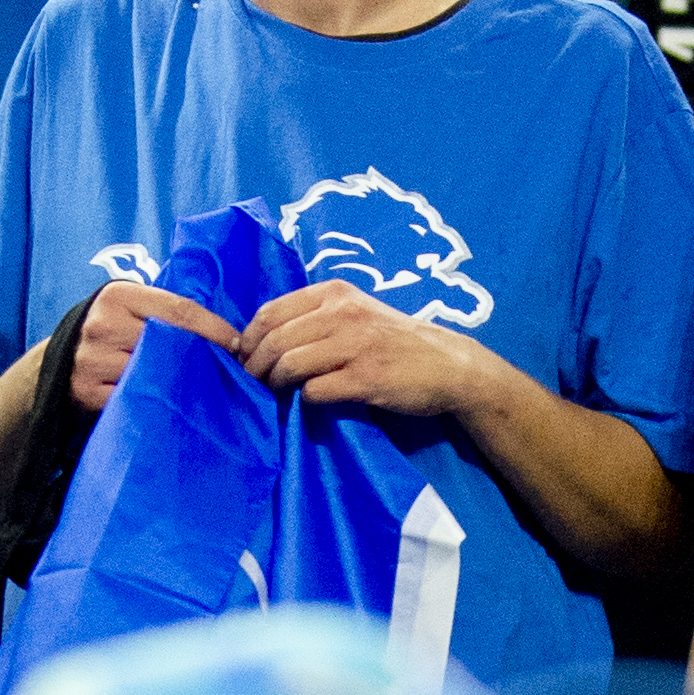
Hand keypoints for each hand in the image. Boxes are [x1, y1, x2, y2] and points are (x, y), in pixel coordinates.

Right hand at [70, 276, 245, 410]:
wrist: (57, 364)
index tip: (236, 343)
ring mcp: (94, 360)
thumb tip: (222, 328)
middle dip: (202, 356)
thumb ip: (163, 311)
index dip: (213, 328)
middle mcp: (104, 325)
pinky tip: (171, 403)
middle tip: (228, 369)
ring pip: (154, 373)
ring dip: (183, 382)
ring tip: (202, 387)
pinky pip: (135, 398)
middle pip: (169, 342)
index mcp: (118, 296)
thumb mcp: (128, 308)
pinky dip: (157, 402)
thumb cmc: (107, 333)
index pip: (178, 309)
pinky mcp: (90, 391)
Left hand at [236, 279, 488, 422]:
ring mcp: (356, 345)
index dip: (249, 339)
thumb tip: (261, 341)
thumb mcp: (355, 312)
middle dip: (254, 367)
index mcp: (335, 292)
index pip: (271, 311)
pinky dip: (303, 400)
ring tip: (275, 394)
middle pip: (275, 339)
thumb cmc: (394, 341)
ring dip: (274, 385)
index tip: (246, 359)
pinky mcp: (366, 379)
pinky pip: (314, 391)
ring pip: (289, 364)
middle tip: (252, 383)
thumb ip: (315, 318)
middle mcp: (343, 313)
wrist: (447, 364)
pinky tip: (308, 402)